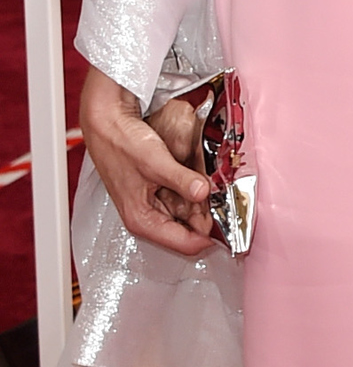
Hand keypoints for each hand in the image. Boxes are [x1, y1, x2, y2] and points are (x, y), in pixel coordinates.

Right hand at [79, 65, 213, 254]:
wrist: (107, 122)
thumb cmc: (119, 144)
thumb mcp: (155, 162)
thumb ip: (181, 180)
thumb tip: (204, 193)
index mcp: (142, 220)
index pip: (185, 243)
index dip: (210, 238)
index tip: (231, 228)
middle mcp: (147, 216)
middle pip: (188, 228)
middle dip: (209, 216)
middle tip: (228, 201)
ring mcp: (153, 202)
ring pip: (187, 211)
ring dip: (203, 201)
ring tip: (217, 186)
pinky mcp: (157, 188)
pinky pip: (182, 195)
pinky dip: (195, 188)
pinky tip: (204, 177)